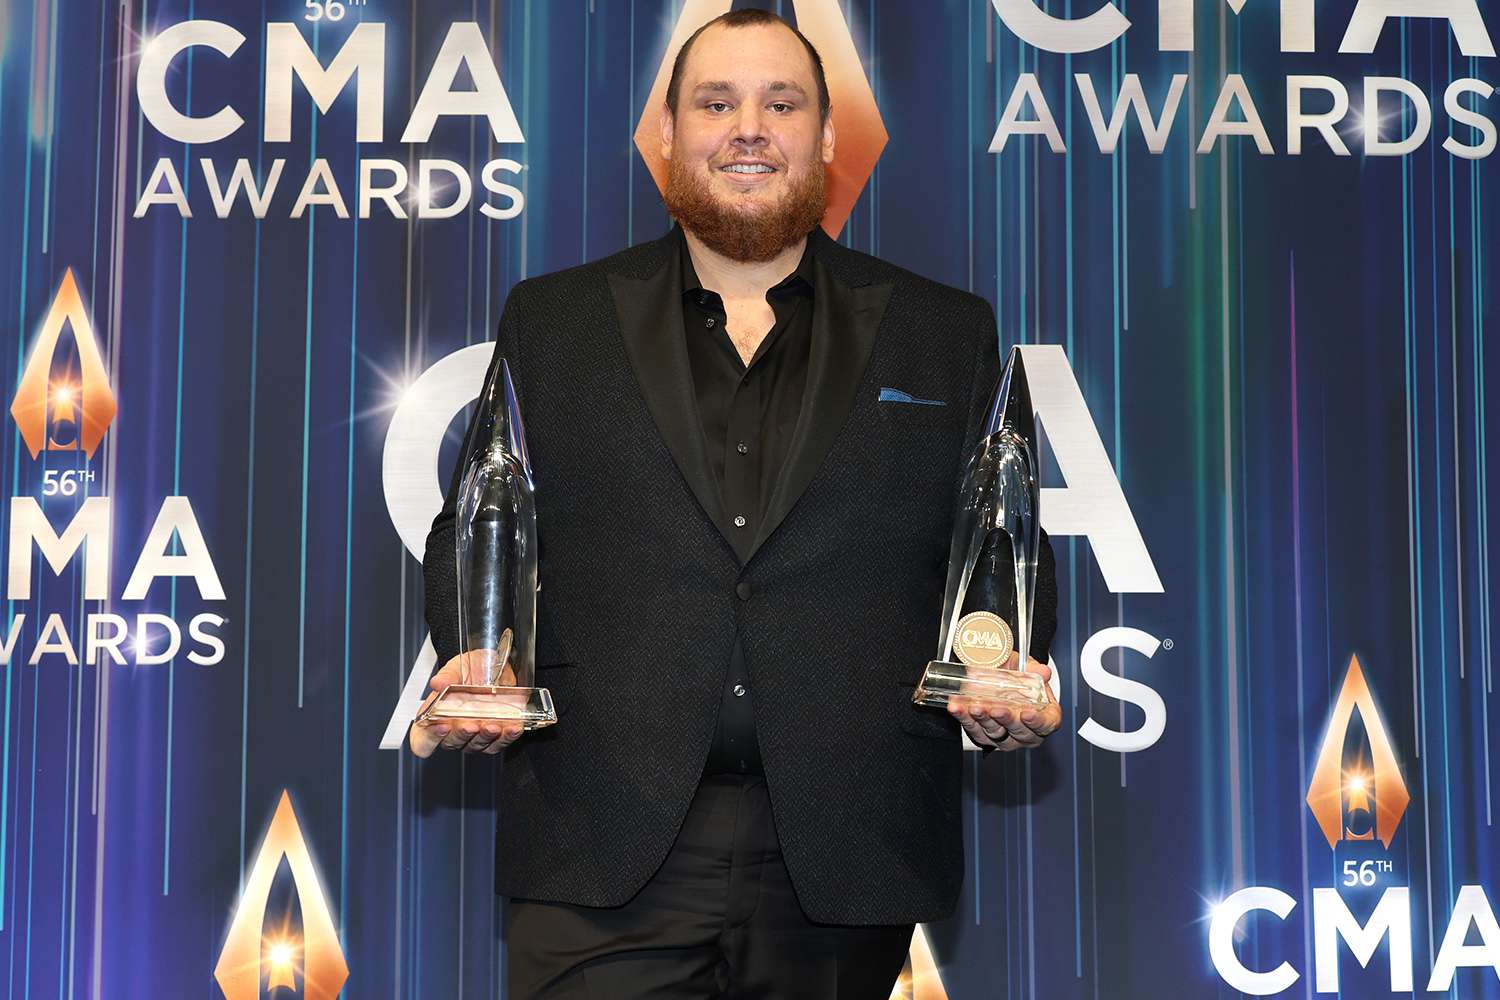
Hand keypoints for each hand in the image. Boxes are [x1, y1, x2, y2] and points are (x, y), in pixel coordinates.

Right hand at [407, 650, 524, 757]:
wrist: (495, 667)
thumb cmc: (470, 670)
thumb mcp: (457, 667)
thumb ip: (447, 676)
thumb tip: (438, 682)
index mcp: (436, 716)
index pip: (423, 738)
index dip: (429, 738)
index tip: (440, 726)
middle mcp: (454, 729)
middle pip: (452, 742)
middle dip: (461, 735)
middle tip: (469, 724)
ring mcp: (474, 734)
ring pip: (477, 745)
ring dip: (485, 737)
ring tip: (492, 725)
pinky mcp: (495, 735)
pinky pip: (500, 743)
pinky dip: (507, 737)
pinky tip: (512, 728)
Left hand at [947, 653, 1060, 750]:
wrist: (998, 677)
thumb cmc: (1019, 677)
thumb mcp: (1026, 667)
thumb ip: (1034, 669)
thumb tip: (1043, 671)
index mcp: (1044, 717)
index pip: (1046, 724)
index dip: (1038, 721)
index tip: (1027, 713)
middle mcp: (1027, 731)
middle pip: (1020, 732)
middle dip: (1006, 720)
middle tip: (996, 708)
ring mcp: (1006, 737)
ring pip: (995, 733)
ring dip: (983, 719)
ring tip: (974, 706)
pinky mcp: (984, 737)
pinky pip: (974, 730)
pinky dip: (965, 718)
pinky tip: (958, 707)